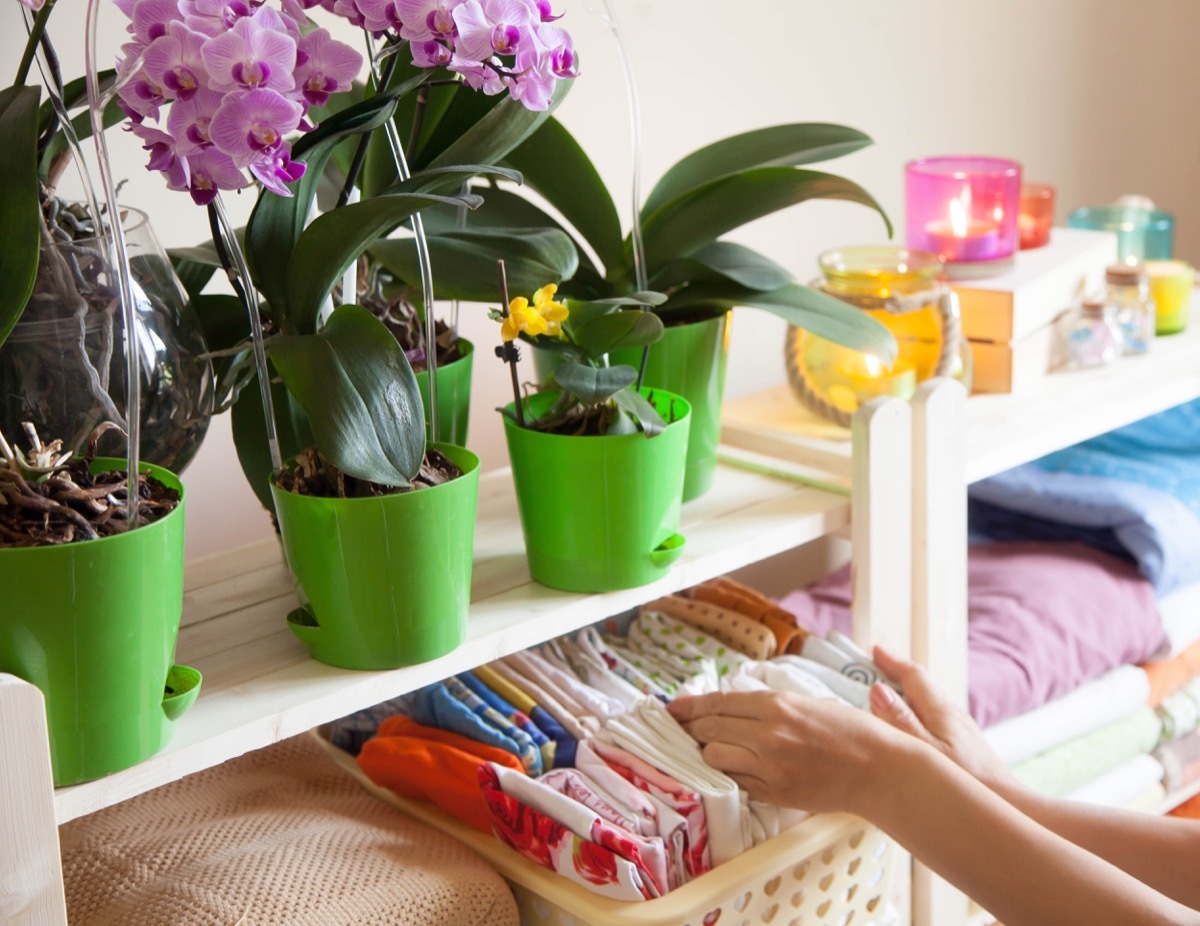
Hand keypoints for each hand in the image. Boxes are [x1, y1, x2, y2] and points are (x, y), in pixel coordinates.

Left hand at [666, 689, 907, 815]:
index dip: (689, 706)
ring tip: (706, 751)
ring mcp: (769, 767)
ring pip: (714, 758)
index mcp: (777, 705)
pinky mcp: (774, 792)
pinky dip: (727, 774)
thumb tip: (733, 706)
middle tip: (679, 730)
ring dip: (706, 753)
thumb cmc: (851, 731)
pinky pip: (736, 781)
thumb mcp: (808, 702)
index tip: (671, 708)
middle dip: (689, 729)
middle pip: (709, 729)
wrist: (880, 770)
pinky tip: (728, 769)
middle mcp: (768, 734)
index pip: (718, 703)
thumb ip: (769, 705)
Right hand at [868, 646, 1016, 791]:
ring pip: (926, 703)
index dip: (891, 661)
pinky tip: (907, 734)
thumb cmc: (968, 781)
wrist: (1011, 805)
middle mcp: (952, 714)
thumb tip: (877, 690)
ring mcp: (960, 730)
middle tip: (869, 672)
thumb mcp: (926, 751)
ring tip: (881, 702)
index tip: (873, 651)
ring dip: (904, 696)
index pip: (913, 675)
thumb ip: (900, 721)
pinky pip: (932, 720)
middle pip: (920, 686)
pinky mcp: (963, 746)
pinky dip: (913, 715)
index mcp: (941, 710)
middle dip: (895, 675)